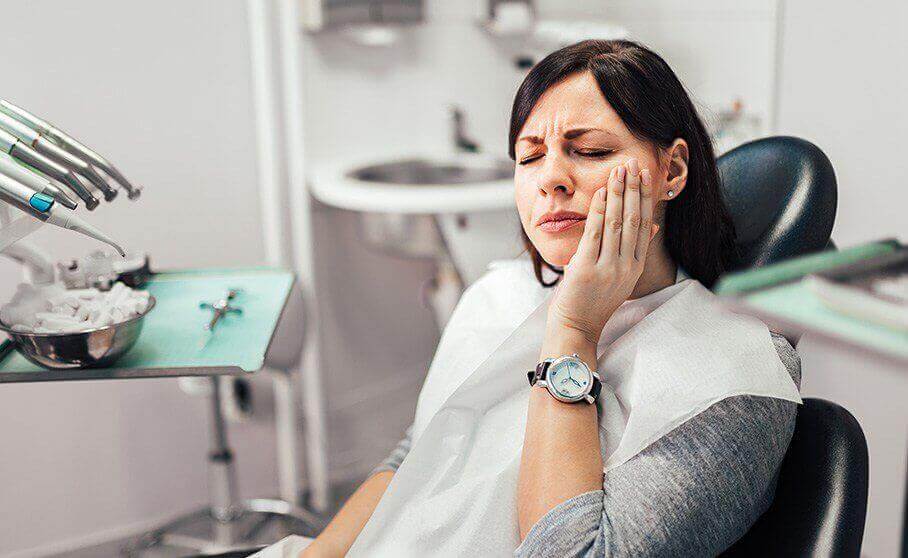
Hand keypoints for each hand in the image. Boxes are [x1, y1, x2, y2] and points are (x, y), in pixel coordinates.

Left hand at [546, 158, 657, 343]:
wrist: (576, 326)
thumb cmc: (593, 300)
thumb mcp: (620, 276)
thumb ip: (634, 250)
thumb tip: (652, 225)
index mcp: (635, 267)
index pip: (644, 225)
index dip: (645, 198)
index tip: (645, 176)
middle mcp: (626, 267)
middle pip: (634, 220)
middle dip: (634, 189)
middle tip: (633, 164)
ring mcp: (608, 268)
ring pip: (617, 224)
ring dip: (618, 194)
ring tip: (619, 171)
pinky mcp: (588, 269)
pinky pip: (595, 234)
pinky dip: (599, 211)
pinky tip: (602, 193)